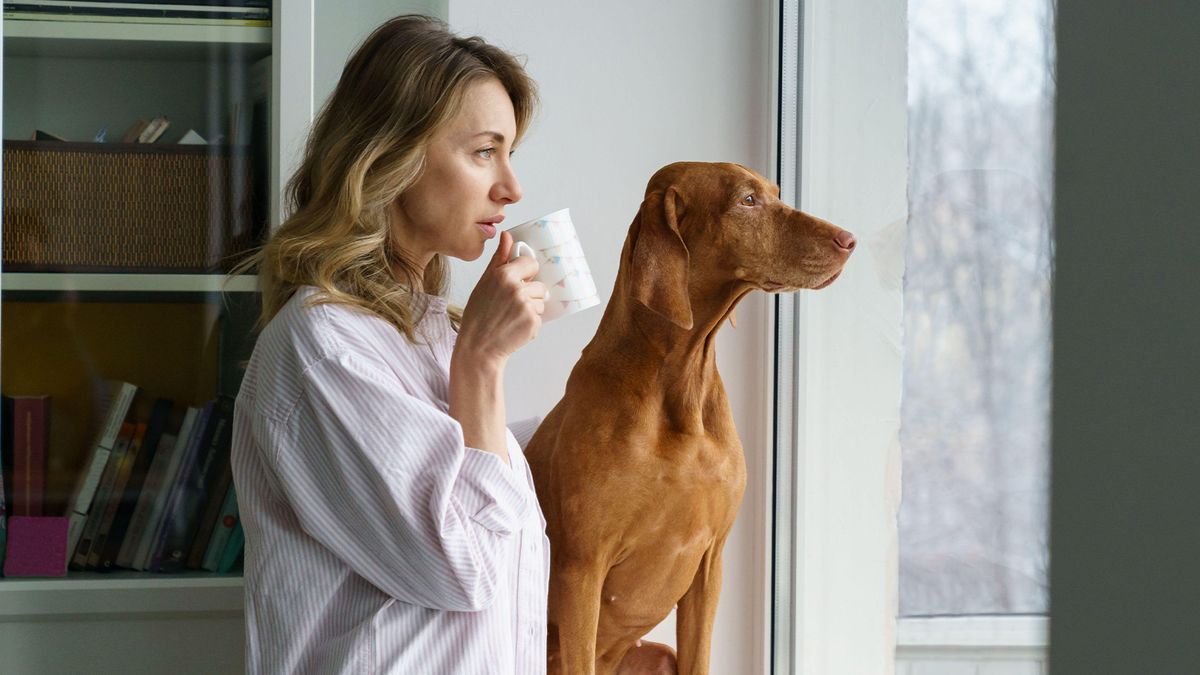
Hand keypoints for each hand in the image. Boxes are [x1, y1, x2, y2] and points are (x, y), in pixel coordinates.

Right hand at [456, 230, 546, 364]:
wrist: (478, 347)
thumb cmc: (479, 315)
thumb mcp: (485, 282)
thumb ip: (499, 259)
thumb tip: (507, 235)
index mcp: (504, 274)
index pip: (531, 263)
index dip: (527, 273)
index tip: (518, 282)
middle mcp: (516, 288)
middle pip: (539, 285)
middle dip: (529, 294)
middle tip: (510, 306)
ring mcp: (526, 306)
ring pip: (541, 301)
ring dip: (531, 309)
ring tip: (511, 317)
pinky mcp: (533, 322)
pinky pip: (540, 317)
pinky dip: (530, 323)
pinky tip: (515, 327)